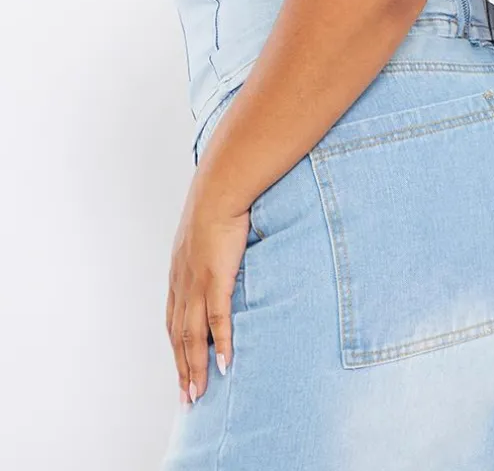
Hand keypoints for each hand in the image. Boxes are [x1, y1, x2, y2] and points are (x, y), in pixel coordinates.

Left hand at [165, 175, 249, 404]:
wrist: (219, 190)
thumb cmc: (215, 204)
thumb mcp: (204, 232)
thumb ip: (208, 251)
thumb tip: (218, 255)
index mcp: (178, 274)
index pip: (173, 321)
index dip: (177, 349)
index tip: (180, 371)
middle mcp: (183, 284)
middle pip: (179, 336)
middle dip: (182, 368)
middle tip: (187, 398)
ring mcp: (198, 284)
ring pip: (193, 337)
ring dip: (195, 367)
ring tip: (199, 393)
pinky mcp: (216, 280)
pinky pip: (218, 321)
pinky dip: (221, 345)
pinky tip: (224, 365)